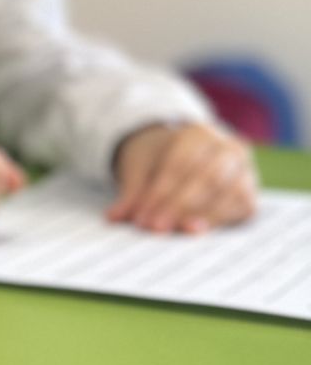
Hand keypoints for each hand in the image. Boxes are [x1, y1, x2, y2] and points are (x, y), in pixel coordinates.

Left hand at [109, 121, 257, 232]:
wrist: (183, 156)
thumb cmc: (159, 161)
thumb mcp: (140, 168)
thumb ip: (131, 193)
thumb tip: (115, 217)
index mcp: (197, 134)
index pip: (179, 163)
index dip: (160, 193)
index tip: (142, 218)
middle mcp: (228, 147)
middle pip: (208, 177)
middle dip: (181, 205)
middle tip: (157, 227)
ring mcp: (244, 169)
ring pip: (230, 192)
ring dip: (205, 215)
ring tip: (182, 231)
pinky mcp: (250, 192)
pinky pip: (243, 207)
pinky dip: (222, 220)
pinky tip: (199, 231)